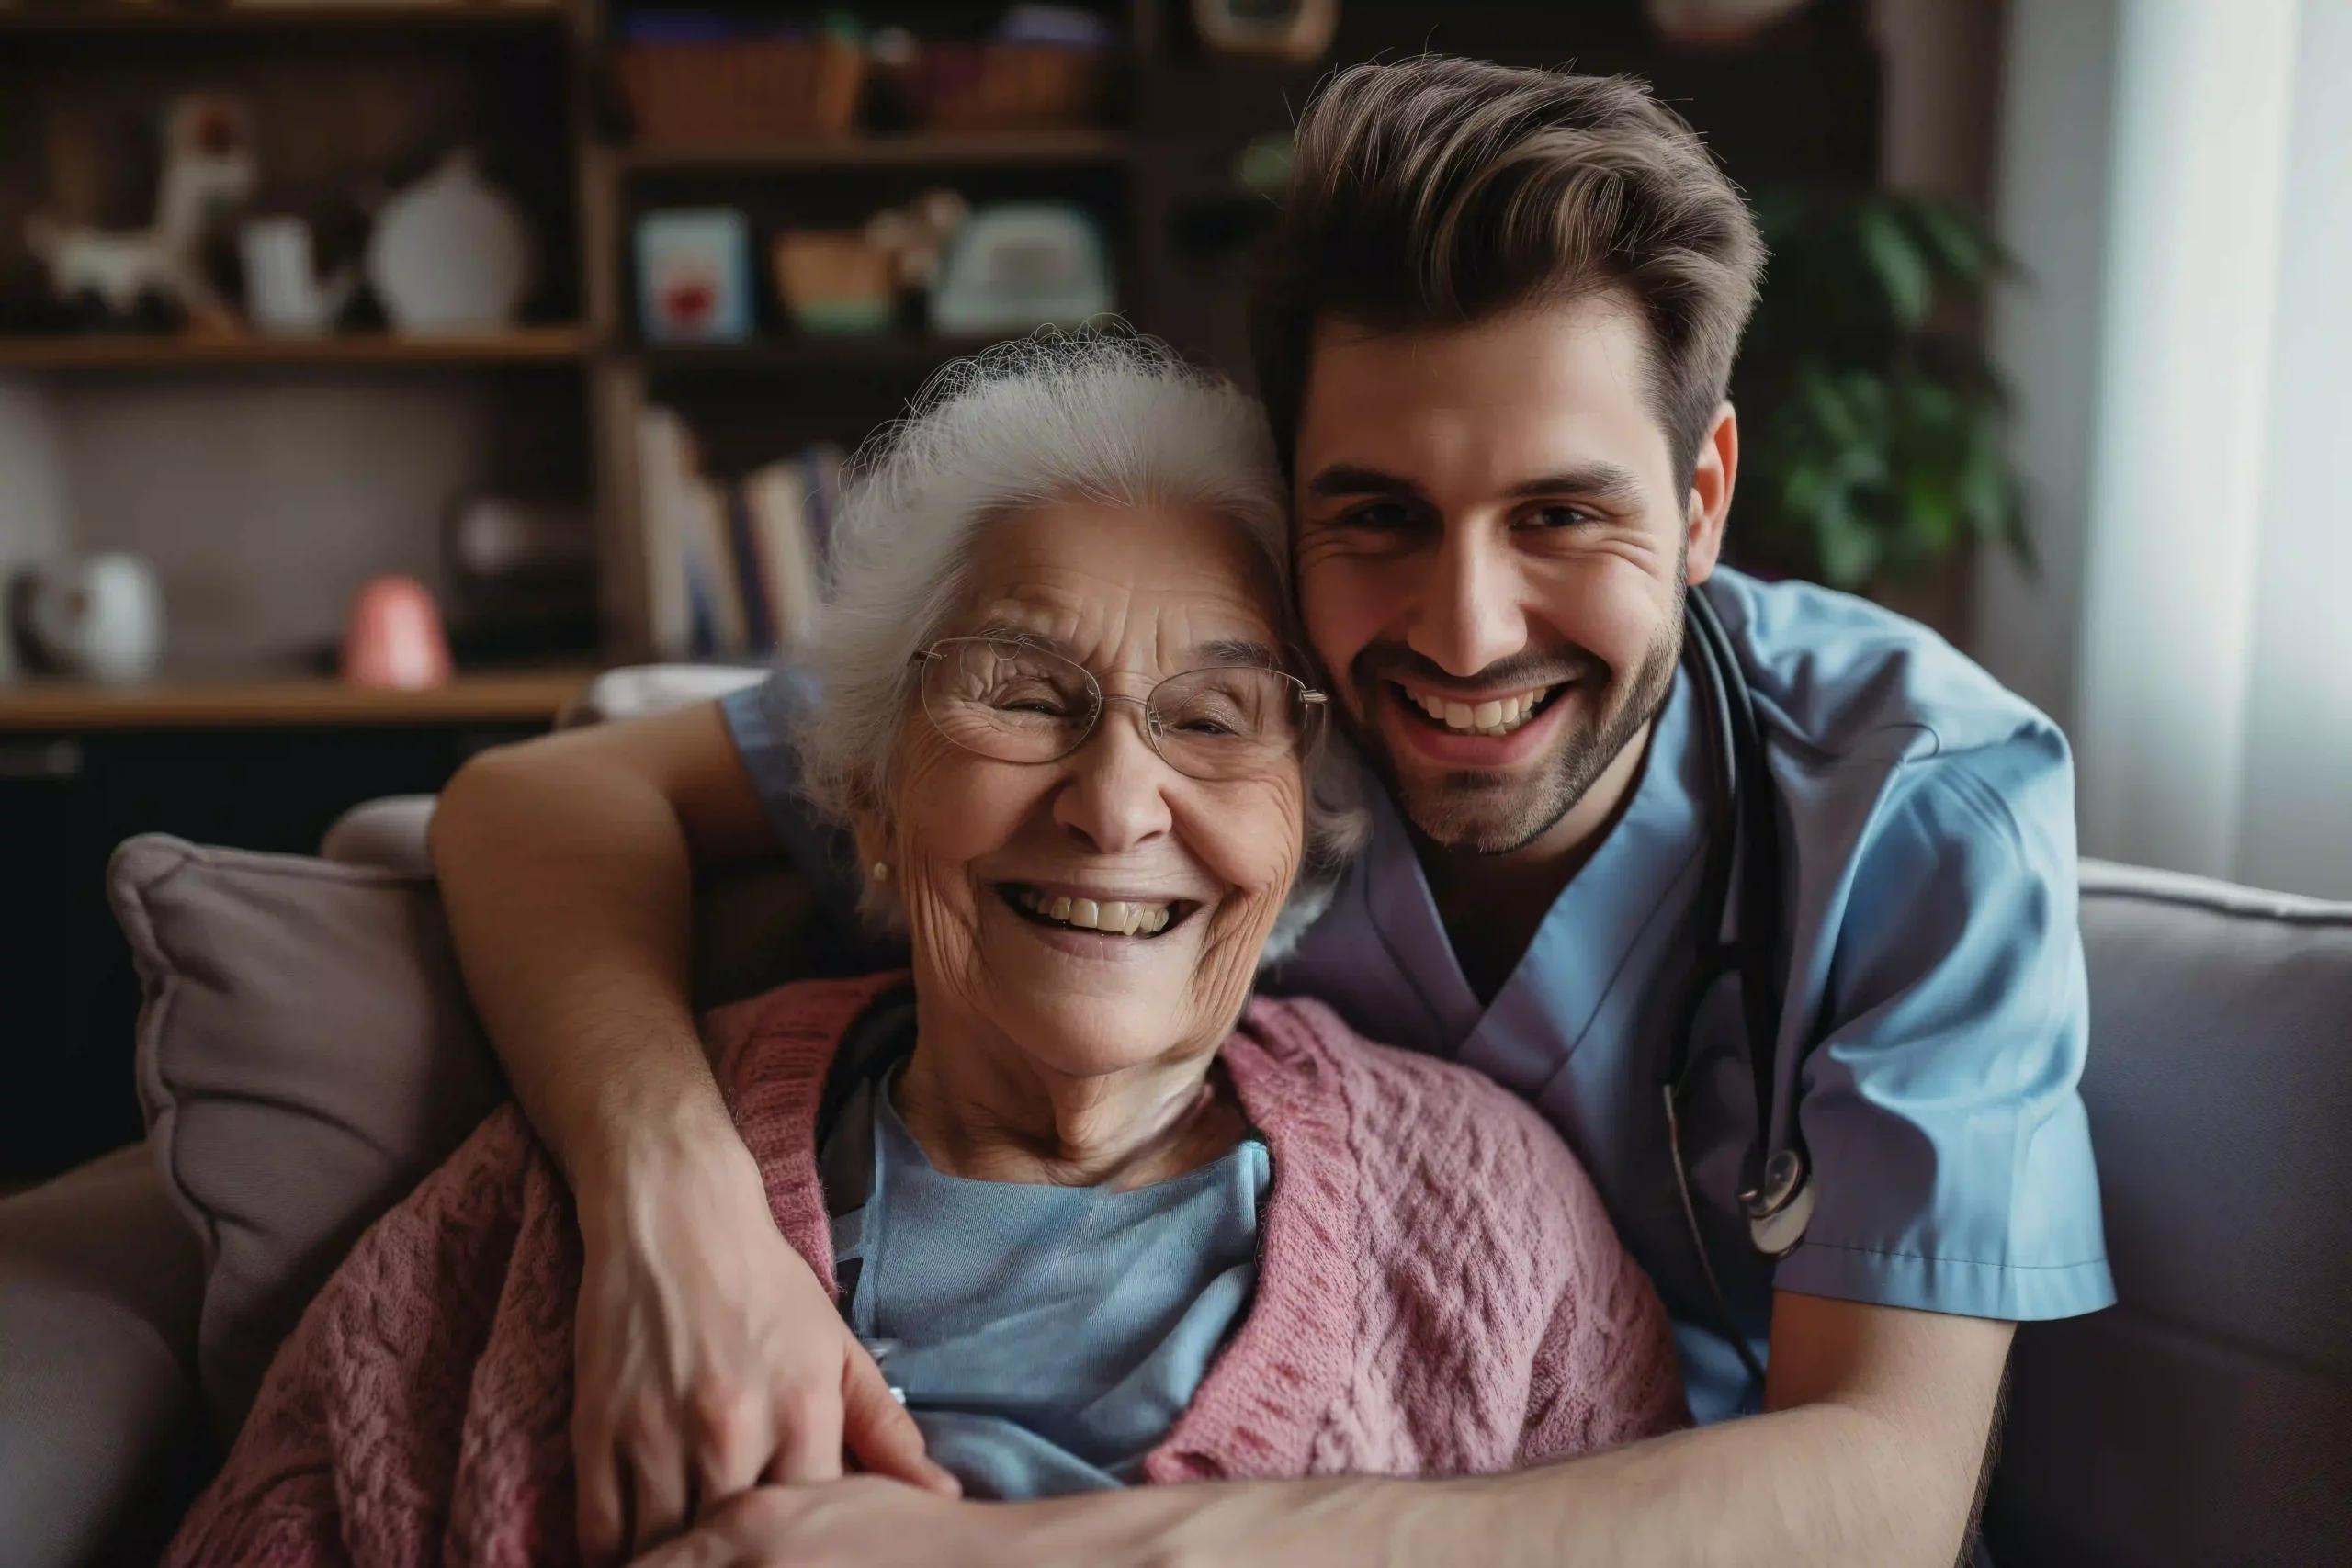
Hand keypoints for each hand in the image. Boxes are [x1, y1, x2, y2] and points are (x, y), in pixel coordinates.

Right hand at [571, 1141, 958, 1565]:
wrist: (674, 1216)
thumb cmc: (764, 1284)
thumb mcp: (837, 1347)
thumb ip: (886, 1429)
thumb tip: (942, 1497)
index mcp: (802, 1410)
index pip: (812, 1525)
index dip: (810, 1549)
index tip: (806, 1552)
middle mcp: (731, 1429)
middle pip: (739, 1547)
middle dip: (746, 1563)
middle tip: (750, 1563)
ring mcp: (657, 1434)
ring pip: (666, 1548)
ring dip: (683, 1563)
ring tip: (701, 1562)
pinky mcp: (597, 1431)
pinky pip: (600, 1531)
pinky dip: (620, 1554)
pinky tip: (644, 1553)